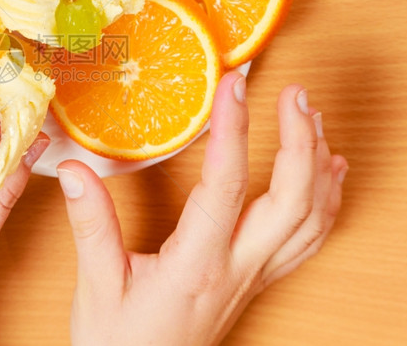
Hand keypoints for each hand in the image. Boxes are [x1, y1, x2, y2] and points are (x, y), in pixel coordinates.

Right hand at [57, 71, 347, 345]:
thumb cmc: (121, 343)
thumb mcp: (98, 286)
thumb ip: (91, 226)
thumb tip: (75, 170)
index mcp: (196, 265)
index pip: (224, 186)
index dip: (232, 131)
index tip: (233, 86)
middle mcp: (237, 269)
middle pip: (291, 200)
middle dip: (299, 139)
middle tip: (295, 93)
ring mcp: (254, 276)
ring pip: (310, 219)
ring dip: (318, 163)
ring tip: (313, 116)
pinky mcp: (257, 281)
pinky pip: (308, 240)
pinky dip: (328, 201)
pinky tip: (331, 171)